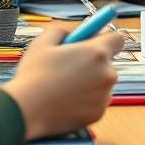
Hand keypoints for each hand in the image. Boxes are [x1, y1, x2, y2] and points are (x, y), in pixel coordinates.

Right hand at [0, 27, 123, 140]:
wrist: (26, 110)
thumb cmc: (34, 76)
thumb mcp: (43, 42)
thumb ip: (62, 31)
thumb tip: (70, 33)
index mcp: (97, 53)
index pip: (117, 39)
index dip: (104, 38)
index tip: (94, 40)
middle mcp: (107, 74)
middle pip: (108, 62)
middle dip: (92, 62)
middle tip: (70, 65)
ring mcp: (104, 96)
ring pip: (101, 83)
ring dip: (89, 82)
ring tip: (64, 85)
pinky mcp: (98, 113)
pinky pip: (96, 101)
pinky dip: (85, 100)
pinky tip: (65, 99)